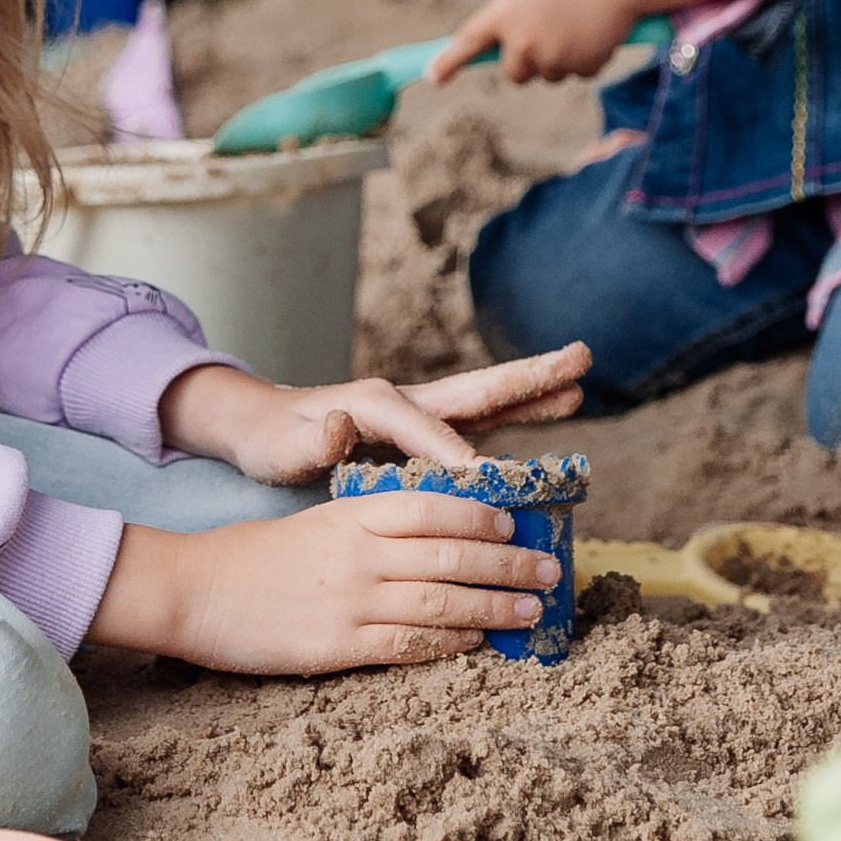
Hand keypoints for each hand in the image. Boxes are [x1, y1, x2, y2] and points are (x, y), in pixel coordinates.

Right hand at [88, 490, 559, 673]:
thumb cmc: (252, 557)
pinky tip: (480, 641)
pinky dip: (453, 641)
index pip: (434, 507)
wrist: (194, 590)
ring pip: (444, 600)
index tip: (517, 523)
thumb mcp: (315, 523)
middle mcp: (359, 553)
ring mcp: (352, 600)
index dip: (482, 516)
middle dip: (510, 563)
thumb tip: (433, 541)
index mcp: (351, 515)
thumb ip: (369, 527)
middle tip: (551, 570)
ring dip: (497, 606)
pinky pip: (412, 642)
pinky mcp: (340, 644)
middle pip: (453, 554)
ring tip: (534, 610)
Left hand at [162, 346, 589, 482]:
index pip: (430, 432)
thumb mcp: (281, 445)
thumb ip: (314, 439)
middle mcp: (405, 401)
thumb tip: (342, 424)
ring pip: (486, 405)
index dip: (460, 456)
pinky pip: (477, 429)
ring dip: (532, 396)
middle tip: (582, 357)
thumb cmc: (269, 439)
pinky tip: (549, 420)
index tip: (494, 483)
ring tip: (581, 386)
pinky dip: (514, 420)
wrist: (257, 428)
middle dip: (529, 378)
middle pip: (478, 390)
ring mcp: (417, 416)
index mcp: (377, 402)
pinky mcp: (420, 435)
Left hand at [426, 0, 704, 87]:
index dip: (447, 63)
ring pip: (549, 74)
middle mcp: (522, 43)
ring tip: (578, 21)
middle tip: (548, 32)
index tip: (432, 77)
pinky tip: (597, 29)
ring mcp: (552, 58)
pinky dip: (589, 57)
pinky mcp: (582, 67)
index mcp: (503, 15)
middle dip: (528, 60)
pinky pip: (580, 73)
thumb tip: (502, 33)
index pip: (466, 43)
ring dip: (561, 57)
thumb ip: (508, 7)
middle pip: (515, 73)